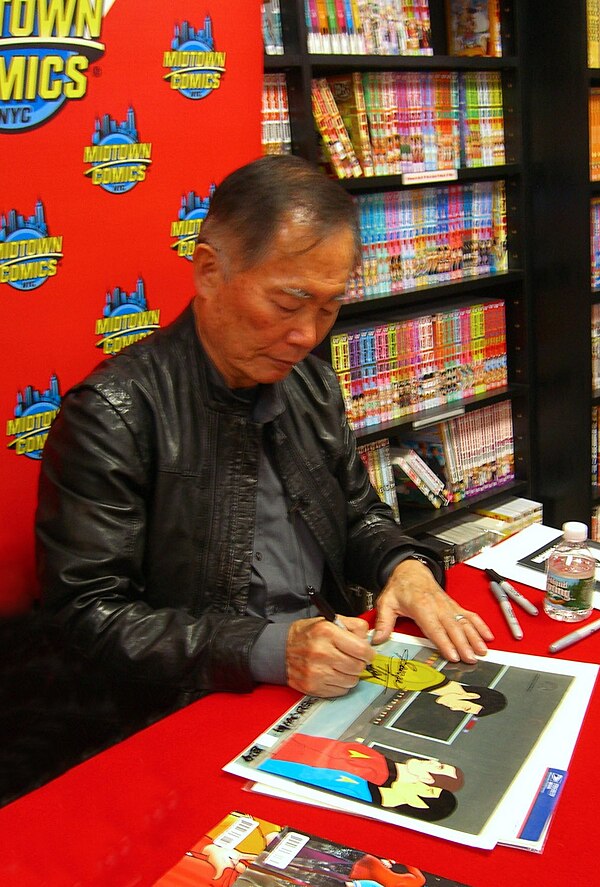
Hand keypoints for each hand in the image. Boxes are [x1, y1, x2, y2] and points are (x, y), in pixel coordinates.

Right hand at [286, 615, 373, 697]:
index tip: (367, 653)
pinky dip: (340, 684)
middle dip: (360, 663)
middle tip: (353, 659)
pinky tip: (333, 674)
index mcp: (327, 633)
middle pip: (358, 667)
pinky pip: (340, 691)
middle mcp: (321, 653)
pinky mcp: (313, 686)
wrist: (279, 649)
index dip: (369, 653)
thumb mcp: (329, 620)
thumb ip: (353, 626)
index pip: (361, 650)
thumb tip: (368, 639)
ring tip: (341, 666)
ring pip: (351, 681)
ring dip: (350, 674)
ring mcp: (316, 672)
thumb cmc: (305, 635)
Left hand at [372, 559, 493, 662]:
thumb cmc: (400, 587)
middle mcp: (438, 606)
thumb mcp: (386, 602)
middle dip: (463, 644)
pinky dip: (480, 625)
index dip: (444, 642)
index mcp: (421, 605)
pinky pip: (469, 615)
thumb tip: (378, 638)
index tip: (452, 655)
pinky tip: (488, 636)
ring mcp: (448, 605)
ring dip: (475, 637)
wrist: (411, 570)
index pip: (434, 627)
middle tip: (471, 659)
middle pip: (453, 627)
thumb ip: (383, 621)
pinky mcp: (454, 606)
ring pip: (464, 622)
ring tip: (482, 651)